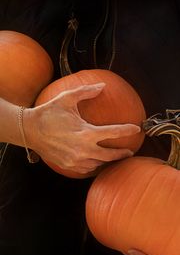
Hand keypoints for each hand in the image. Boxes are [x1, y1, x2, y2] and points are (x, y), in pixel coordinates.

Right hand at [23, 83, 139, 173]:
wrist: (29, 130)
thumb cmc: (48, 113)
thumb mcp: (67, 99)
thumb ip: (86, 92)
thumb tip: (102, 86)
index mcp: (85, 132)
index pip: (112, 132)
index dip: (126, 130)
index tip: (136, 129)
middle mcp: (83, 149)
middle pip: (110, 155)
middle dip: (122, 154)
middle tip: (130, 152)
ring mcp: (75, 160)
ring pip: (98, 164)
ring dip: (107, 160)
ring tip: (113, 156)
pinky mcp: (68, 165)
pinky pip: (86, 168)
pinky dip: (94, 165)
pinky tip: (96, 161)